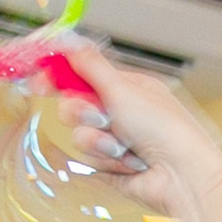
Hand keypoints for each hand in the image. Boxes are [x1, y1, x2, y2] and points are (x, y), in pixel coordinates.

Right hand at [46, 39, 221, 218]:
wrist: (183, 178)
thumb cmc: (166, 131)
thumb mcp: (124, 89)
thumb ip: (91, 66)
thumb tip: (70, 42)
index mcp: (127, 88)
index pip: (82, 75)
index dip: (57, 77)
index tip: (38, 82)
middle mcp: (121, 113)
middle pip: (74, 105)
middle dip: (83, 113)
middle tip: (101, 118)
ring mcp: (116, 140)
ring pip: (80, 135)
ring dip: (99, 141)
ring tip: (125, 147)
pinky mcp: (112, 166)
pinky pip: (91, 159)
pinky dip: (108, 160)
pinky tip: (131, 164)